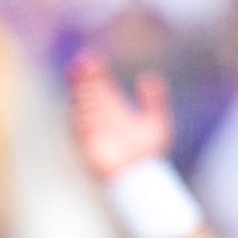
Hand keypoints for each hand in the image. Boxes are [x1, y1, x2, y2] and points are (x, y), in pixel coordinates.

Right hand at [65, 52, 171, 182]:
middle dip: (84, 78)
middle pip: (87, 93)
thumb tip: (148, 79)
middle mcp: (100, 118)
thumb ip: (155, 100)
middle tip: (83, 62)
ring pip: (82, 107)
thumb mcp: (157, 121)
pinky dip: (81, 113)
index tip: (92, 59)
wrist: (143, 178)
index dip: (95, 73)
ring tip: (80, 76)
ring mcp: (92, 131)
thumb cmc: (149, 155)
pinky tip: (84, 100)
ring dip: (80, 91)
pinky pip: (81, 127)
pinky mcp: (87, 146)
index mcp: (113, 110)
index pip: (100, 87)